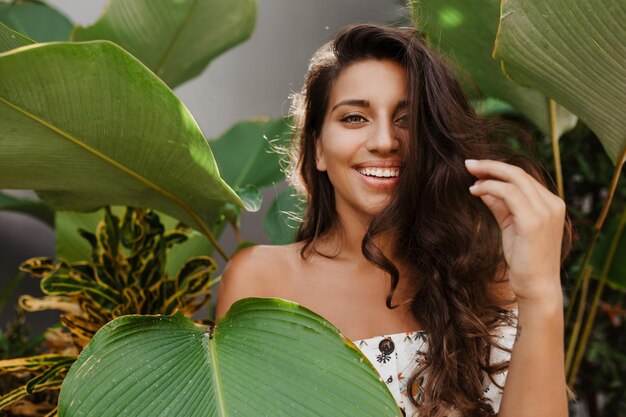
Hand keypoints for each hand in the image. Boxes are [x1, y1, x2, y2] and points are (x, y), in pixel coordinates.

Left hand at [465, 159, 565, 304]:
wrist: (537, 287)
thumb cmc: (524, 260)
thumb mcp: (511, 226)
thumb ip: (500, 206)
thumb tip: (483, 187)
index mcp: (551, 204)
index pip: (523, 177)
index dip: (499, 169)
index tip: (477, 168)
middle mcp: (553, 204)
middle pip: (519, 173)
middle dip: (491, 165)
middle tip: (468, 164)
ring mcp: (546, 211)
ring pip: (514, 178)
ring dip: (488, 173)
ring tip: (469, 176)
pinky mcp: (533, 221)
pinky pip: (509, 193)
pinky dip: (489, 187)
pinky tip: (475, 191)